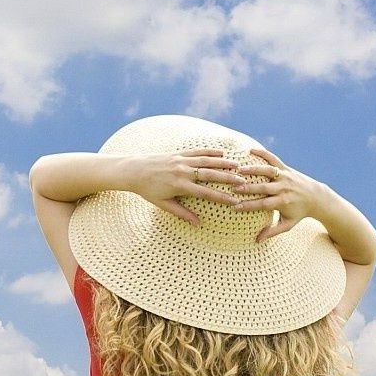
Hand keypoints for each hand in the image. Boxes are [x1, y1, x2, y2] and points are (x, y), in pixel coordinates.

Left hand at [123, 150, 248, 226]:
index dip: (221, 197)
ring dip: (222, 163)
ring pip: (206, 161)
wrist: (133, 171)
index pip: (205, 193)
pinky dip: (210, 152)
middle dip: (227, 178)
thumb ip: (182, 213)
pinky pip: (197, 152)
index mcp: (179, 186)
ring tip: (237, 166)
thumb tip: (198, 224)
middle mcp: (182, 172)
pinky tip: (222, 153)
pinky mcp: (178, 153)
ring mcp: (181, 161)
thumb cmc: (147, 190)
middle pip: (209, 175)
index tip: (235, 201)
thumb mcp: (163, 204)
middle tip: (243, 181)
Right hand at [229, 148, 323, 241]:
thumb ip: (273, 232)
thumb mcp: (288, 224)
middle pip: (263, 188)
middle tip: (232, 188)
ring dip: (253, 170)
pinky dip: (263, 153)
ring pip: (267, 172)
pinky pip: (274, 159)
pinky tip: (250, 150)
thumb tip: (257, 240)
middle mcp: (283, 188)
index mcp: (283, 202)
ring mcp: (285, 177)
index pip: (263, 204)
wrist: (317, 197)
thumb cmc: (300, 213)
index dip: (248, 206)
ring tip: (238, 169)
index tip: (234, 207)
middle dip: (248, 188)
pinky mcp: (286, 168)